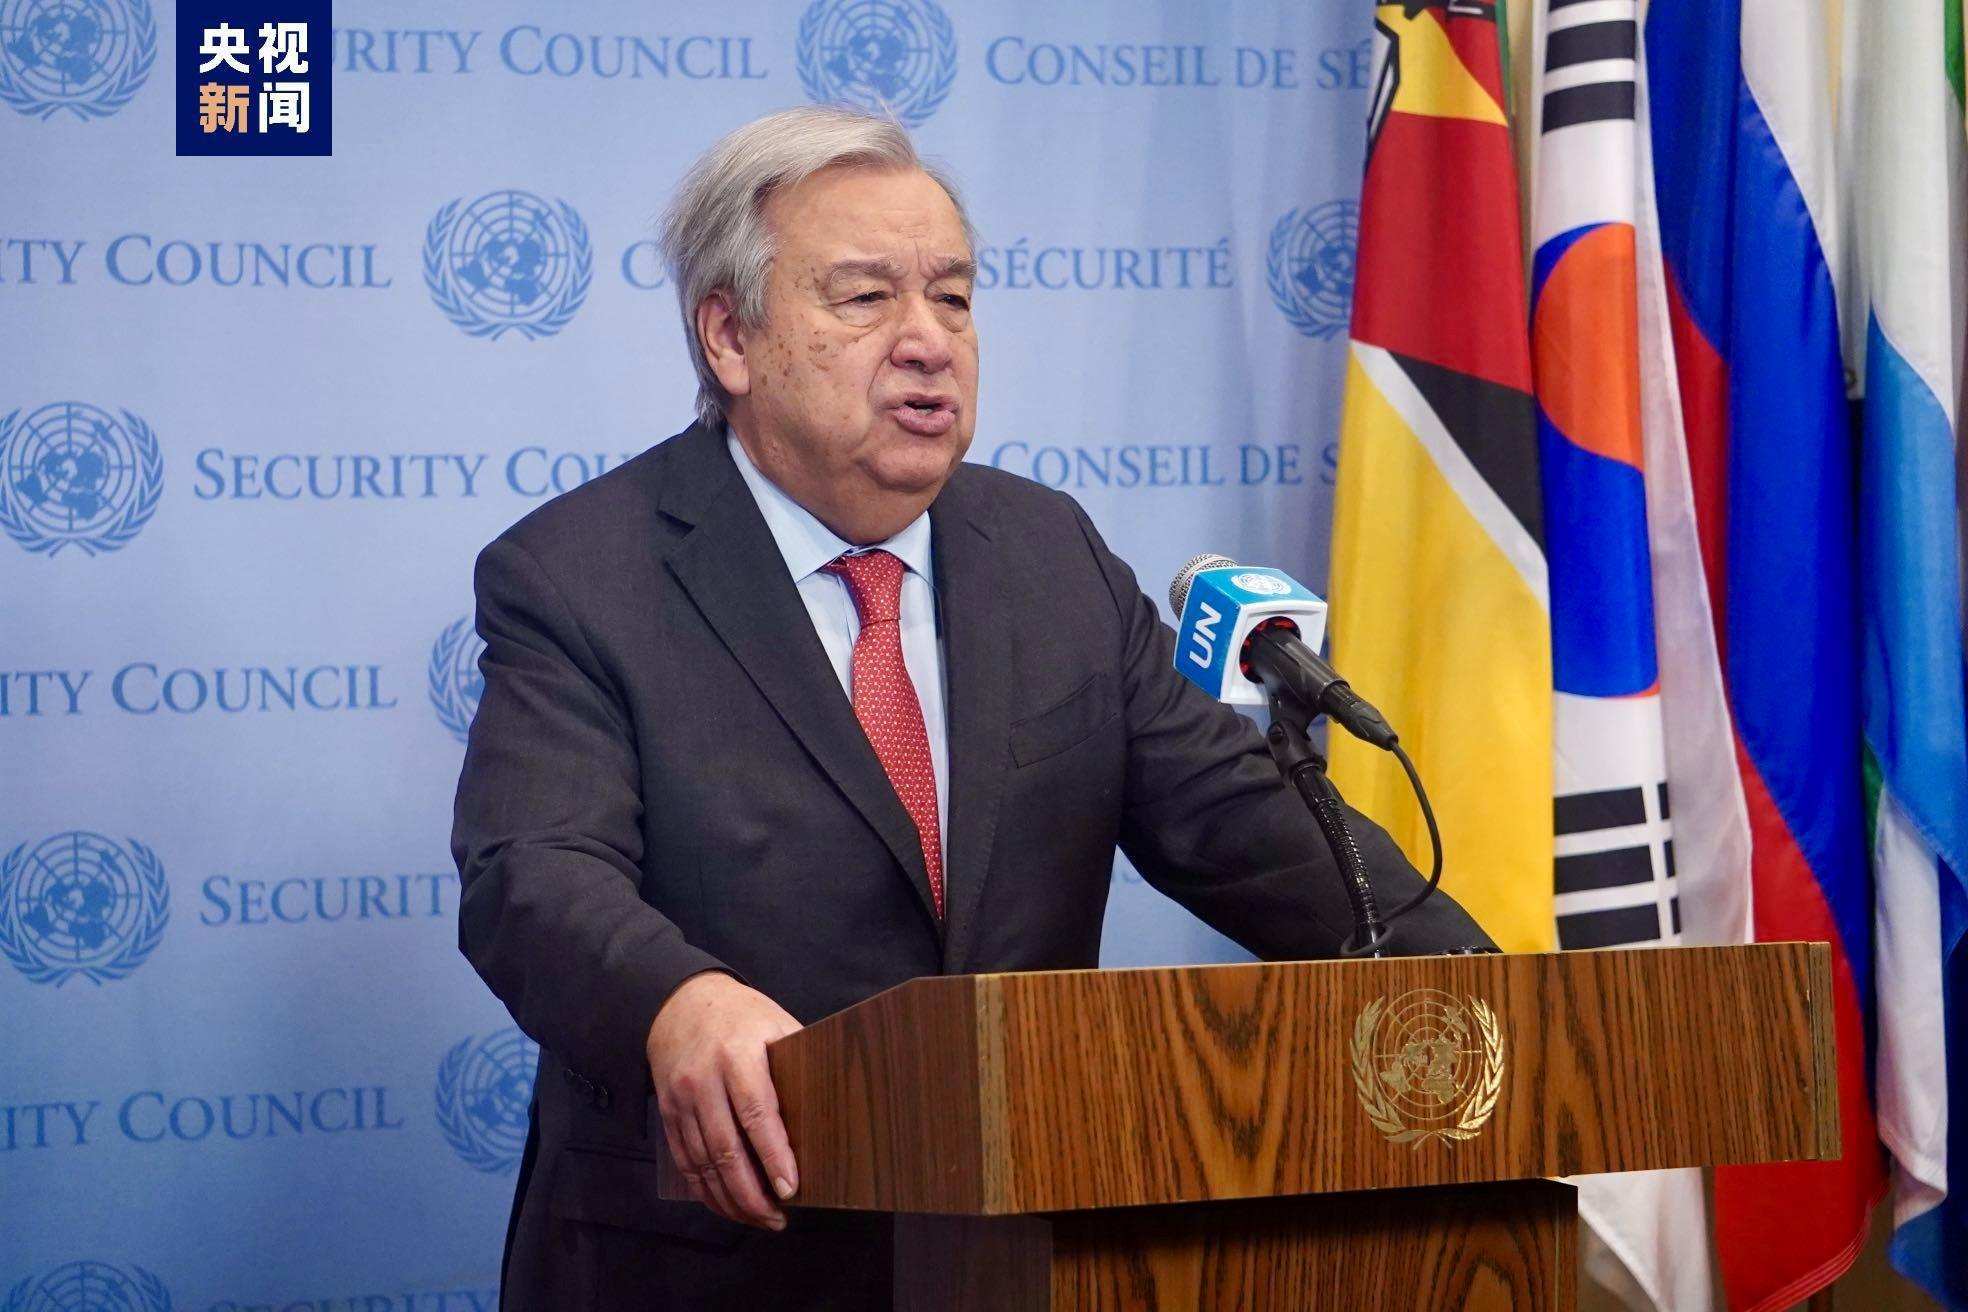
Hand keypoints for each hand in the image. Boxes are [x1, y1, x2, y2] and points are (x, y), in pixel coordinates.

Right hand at [645, 971, 802, 1229]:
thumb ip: (798, 1059)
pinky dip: (705, 1190)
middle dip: (752, 1194)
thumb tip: (832, 1101)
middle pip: (727, 1150)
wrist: (679, 1003)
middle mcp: (704, 1080)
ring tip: (759, 1219)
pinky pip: (685, 1162)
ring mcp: (680, 1099)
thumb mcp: (775, 1023)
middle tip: (777, 1218)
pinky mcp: (667, 1113)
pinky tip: (726, 1204)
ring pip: (703, 1163)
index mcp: (737, 1055)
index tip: (791, 1189)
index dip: (774, 1157)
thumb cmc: (740, 1015)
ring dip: (730, 1199)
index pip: (757, 1115)